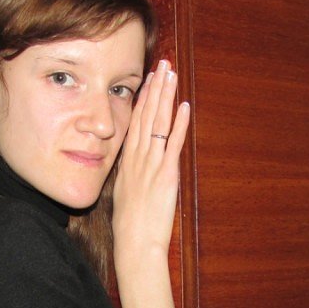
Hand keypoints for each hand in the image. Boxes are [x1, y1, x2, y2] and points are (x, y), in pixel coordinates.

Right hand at [112, 59, 190, 263]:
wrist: (134, 243)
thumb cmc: (130, 225)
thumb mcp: (124, 194)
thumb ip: (131, 175)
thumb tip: (135, 165)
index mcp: (127, 162)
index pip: (134, 122)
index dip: (142, 98)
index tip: (149, 80)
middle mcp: (137, 158)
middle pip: (146, 115)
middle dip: (155, 88)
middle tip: (163, 65)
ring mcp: (151, 165)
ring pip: (158, 123)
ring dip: (165, 98)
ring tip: (171, 75)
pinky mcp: (166, 175)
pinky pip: (173, 144)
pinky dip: (180, 124)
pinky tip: (184, 106)